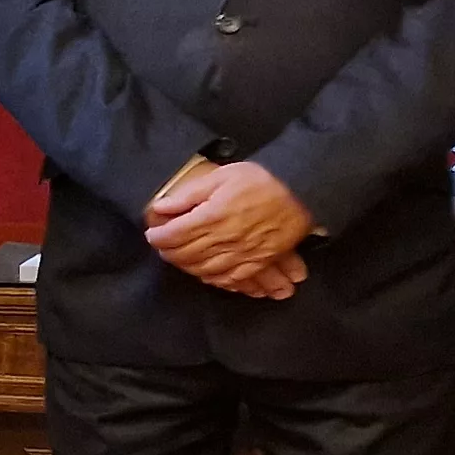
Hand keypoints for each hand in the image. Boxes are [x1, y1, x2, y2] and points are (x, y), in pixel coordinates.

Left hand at [145, 160, 313, 290]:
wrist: (301, 192)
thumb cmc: (260, 180)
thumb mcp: (221, 177)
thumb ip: (189, 194)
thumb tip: (160, 207)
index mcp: (212, 217)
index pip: (174, 236)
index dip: (158, 237)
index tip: (153, 234)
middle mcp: (225, 239)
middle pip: (185, 255)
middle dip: (168, 252)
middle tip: (163, 246)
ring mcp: (242, 254)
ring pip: (204, 269)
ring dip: (186, 266)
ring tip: (179, 258)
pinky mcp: (258, 262)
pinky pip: (230, 278)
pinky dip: (213, 278)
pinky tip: (205, 272)